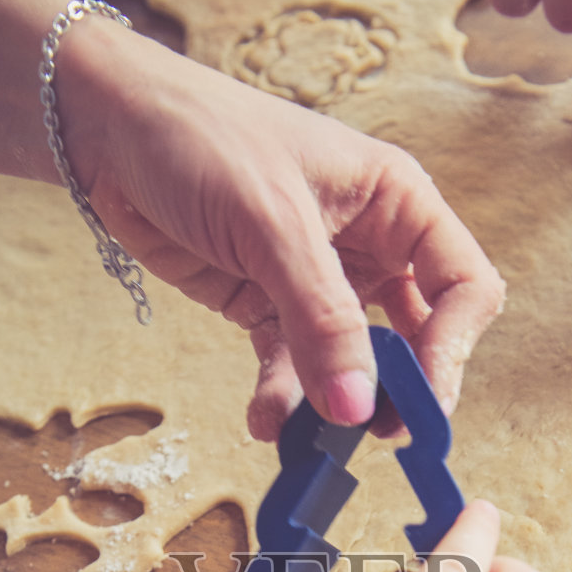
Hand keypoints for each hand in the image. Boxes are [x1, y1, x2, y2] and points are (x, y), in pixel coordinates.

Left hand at [58, 28, 505, 441]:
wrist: (109, 128)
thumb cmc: (203, 139)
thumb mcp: (273, 222)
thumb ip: (321, 318)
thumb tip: (358, 407)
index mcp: (397, 202)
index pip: (463, 285)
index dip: (453, 345)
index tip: (421, 398)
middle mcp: (370, 245)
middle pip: (416, 335)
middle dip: (398, 389)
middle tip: (377, 436)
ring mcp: (318, 282)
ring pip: (350, 364)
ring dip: (333, 405)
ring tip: (312, 443)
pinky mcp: (267, 307)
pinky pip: (290, 368)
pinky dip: (281, 400)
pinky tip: (265, 423)